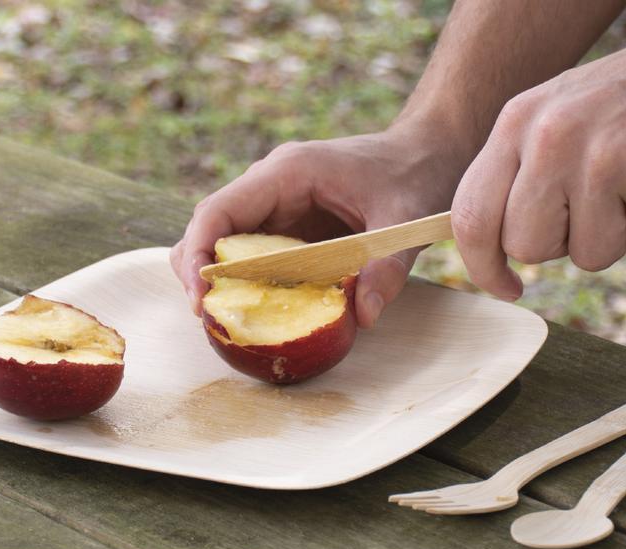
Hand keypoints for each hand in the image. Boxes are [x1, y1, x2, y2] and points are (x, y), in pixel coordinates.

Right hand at [171, 130, 463, 327]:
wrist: (427, 153)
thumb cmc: (415, 175)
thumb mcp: (405, 222)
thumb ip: (386, 269)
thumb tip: (363, 316)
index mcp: (288, 173)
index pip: (218, 211)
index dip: (197, 254)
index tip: (202, 297)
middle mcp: (271, 186)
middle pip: (210, 228)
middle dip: (199, 272)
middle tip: (209, 317)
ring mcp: (278, 204)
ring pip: (225, 241)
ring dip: (220, 279)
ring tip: (228, 318)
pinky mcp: (289, 224)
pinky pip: (253, 252)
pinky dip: (248, 281)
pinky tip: (260, 310)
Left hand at [451, 3, 625, 300]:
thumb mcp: (554, 114)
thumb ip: (516, 172)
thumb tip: (489, 245)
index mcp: (517, 122)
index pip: (471, 215)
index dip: (482, 265)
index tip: (505, 286)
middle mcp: (551, 138)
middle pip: (526, 247)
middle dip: (560, 244)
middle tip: (592, 205)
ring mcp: (603, 159)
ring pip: (587, 255)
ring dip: (616, 235)